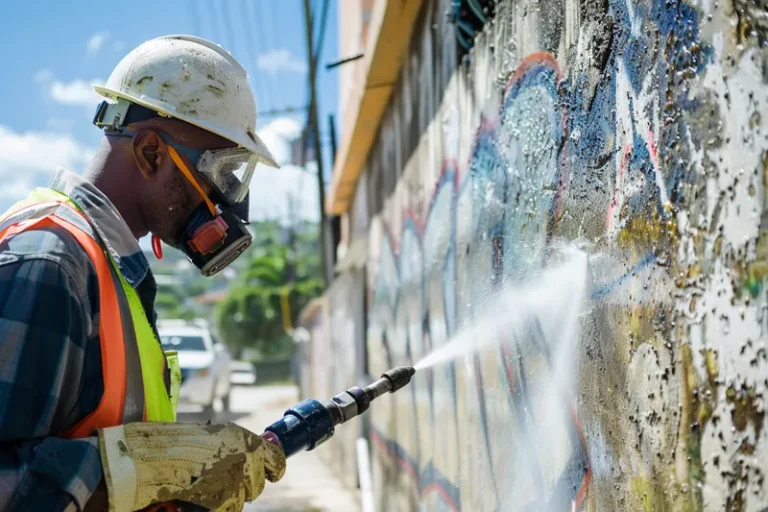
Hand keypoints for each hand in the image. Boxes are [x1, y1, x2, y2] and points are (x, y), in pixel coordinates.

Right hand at [97, 422, 285, 511]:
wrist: (151, 457)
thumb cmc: (175, 443)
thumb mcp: (211, 435)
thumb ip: (233, 445)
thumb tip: (250, 454)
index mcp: (244, 439)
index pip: (277, 459)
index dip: (274, 468)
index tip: (273, 473)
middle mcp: (245, 459)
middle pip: (257, 485)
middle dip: (244, 485)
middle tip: (223, 481)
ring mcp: (234, 481)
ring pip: (240, 501)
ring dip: (227, 498)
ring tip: (204, 487)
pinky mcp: (220, 499)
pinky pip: (226, 509)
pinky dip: (214, 507)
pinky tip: (198, 498)